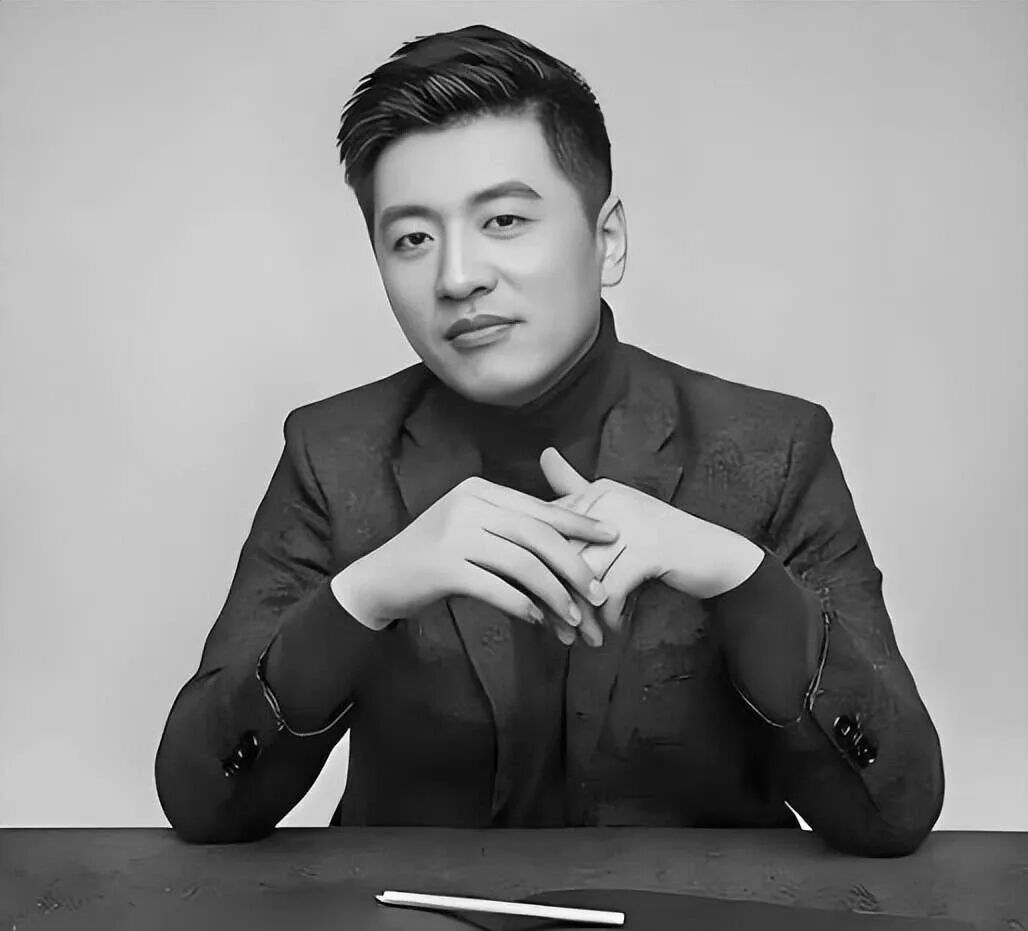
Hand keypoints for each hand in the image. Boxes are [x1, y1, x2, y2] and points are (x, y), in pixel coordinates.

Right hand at [332, 475, 615, 646]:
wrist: (380, 579)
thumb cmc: (435, 558)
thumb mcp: (471, 529)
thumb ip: (510, 529)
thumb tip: (566, 544)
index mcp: (480, 490)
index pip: (539, 508)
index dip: (579, 523)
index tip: (612, 536)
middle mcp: (468, 505)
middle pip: (537, 535)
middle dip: (574, 565)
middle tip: (599, 591)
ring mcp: (453, 535)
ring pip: (521, 564)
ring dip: (553, 594)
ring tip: (573, 617)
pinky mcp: (442, 567)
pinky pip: (496, 588)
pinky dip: (521, 605)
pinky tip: (537, 620)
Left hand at [540, 448, 763, 630]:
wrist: (716, 556)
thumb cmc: (659, 540)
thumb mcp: (615, 514)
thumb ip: (577, 488)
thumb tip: (544, 453)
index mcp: (597, 490)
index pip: (550, 534)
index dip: (542, 572)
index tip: (542, 604)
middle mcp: (611, 499)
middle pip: (564, 556)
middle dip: (559, 599)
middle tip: (560, 631)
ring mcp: (631, 522)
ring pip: (586, 576)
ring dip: (583, 614)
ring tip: (583, 636)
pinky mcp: (649, 549)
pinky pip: (613, 589)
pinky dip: (610, 615)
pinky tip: (613, 629)